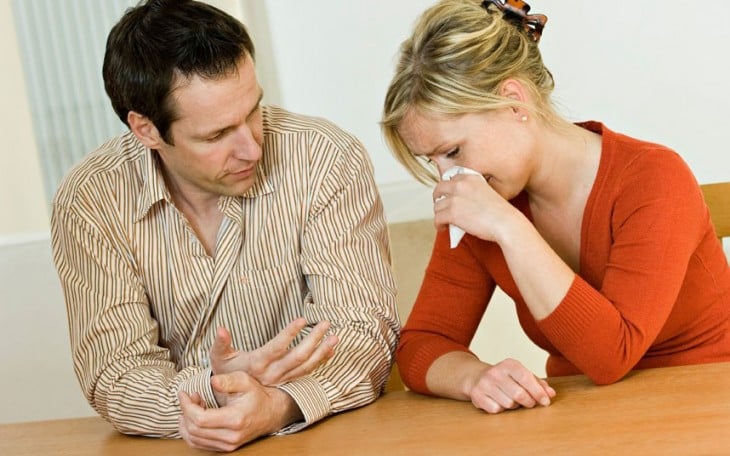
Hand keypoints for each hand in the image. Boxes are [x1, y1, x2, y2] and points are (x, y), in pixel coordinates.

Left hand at [178, 371, 302, 451]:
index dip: (186, 406)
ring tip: (193, 405)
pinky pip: (199, 444)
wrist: (271, 412)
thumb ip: (227, 380)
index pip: (200, 419)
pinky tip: (196, 417)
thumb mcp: (245, 381)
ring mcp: (228, 444)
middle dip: (185, 412)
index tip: (183, 393)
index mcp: (235, 419)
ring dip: (187, 422)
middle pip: (194, 430)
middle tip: (189, 397)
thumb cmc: (257, 395)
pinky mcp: (225, 448)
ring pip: (194, 439)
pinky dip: (191, 431)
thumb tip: (212, 381)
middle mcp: (231, 436)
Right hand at [209, 318, 338, 385]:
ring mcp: (281, 379)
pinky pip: (307, 372)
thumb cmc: (225, 372)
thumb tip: (222, 329)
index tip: (302, 320)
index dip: (289, 334)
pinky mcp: (287, 382)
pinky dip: (320, 361)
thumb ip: (221, 343)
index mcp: (256, 364)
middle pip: (297, 357)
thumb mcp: (219, 357)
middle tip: (325, 323)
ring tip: (335, 336)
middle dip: (313, 340)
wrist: (231, 397)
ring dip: (322, 351)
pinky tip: (331, 350)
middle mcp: (272, 373)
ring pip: (305, 366)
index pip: (276, 348)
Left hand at [433, 174, 518, 243]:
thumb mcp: (486, 191)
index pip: (449, 179)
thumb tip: (457, 200)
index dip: (446, 189)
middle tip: (442, 207)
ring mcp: (454, 199)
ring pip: (437, 206)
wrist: (505, 223)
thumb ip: (471, 191)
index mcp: (469, 177)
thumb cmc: (500, 212)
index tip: (447, 196)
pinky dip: (439, 225)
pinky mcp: (452, 213)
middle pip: (438, 190)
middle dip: (438, 199)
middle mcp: (460, 185)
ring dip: (439, 214)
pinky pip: (437, 219)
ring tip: (444, 221)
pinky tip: (443, 228)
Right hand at [467, 358, 555, 413]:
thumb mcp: (521, 375)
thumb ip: (538, 383)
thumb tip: (551, 394)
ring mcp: (484, 384)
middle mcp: (495, 372)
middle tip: (530, 403)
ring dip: (514, 406)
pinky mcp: (477, 395)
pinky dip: (501, 409)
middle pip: (519, 394)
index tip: (546, 402)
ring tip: (511, 399)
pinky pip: (496, 409)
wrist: (476, 377)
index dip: (538, 392)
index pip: (526, 378)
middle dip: (528, 402)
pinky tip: (499, 402)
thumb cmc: (505, 378)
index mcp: (509, 364)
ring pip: (508, 404)